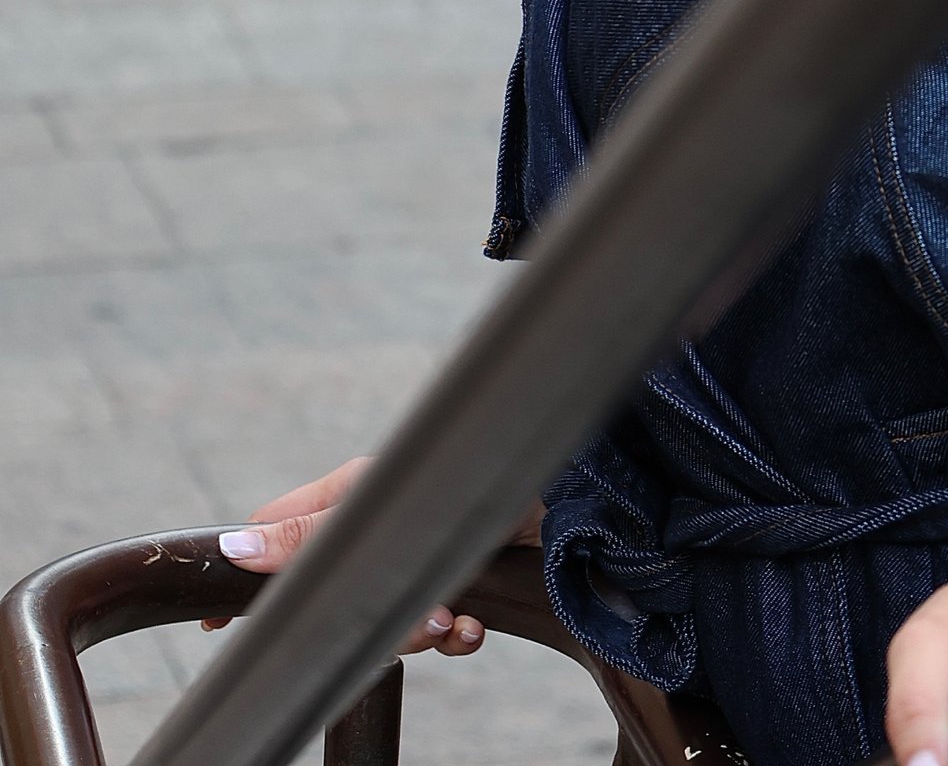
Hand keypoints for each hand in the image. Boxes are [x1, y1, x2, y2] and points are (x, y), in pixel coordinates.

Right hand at [202, 456, 540, 658]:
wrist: (572, 491)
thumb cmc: (476, 474)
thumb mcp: (381, 506)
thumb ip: (309, 534)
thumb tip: (233, 548)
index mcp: (348, 496)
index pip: (274, 535)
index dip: (245, 578)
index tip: (216, 622)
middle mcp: (378, 528)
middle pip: (332, 594)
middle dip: (365, 620)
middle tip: (400, 620)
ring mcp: (418, 554)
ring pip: (387, 618)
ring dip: (417, 631)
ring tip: (448, 618)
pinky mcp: (459, 577)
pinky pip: (437, 625)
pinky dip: (453, 634)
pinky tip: (471, 626)